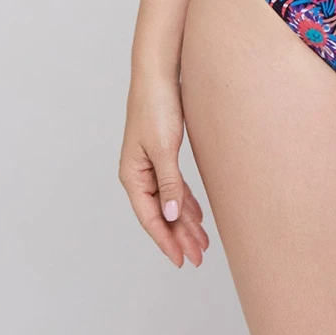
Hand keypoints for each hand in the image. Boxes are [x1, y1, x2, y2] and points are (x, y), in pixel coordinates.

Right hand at [119, 74, 210, 267]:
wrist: (158, 74)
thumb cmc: (156, 107)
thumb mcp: (164, 148)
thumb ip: (169, 183)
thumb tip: (172, 216)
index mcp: (133, 175)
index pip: (150, 218)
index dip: (166, 241)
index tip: (181, 260)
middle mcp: (139, 174)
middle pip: (160, 213)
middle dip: (179, 237)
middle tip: (198, 257)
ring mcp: (150, 165)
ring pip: (169, 202)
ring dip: (185, 222)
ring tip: (202, 242)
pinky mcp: (162, 154)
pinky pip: (174, 187)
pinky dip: (186, 202)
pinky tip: (197, 215)